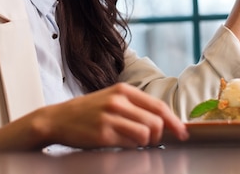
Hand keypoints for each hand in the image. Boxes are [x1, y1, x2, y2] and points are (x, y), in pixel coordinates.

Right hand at [41, 83, 187, 148]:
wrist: (57, 119)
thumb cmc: (87, 111)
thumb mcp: (111, 99)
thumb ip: (135, 107)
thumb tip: (163, 122)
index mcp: (123, 90)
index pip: (159, 106)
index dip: (174, 122)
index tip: (182, 133)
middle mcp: (118, 101)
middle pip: (156, 122)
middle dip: (159, 136)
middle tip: (151, 141)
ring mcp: (110, 117)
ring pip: (146, 135)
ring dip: (144, 143)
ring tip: (133, 142)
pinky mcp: (103, 134)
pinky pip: (130, 145)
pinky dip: (130, 148)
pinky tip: (119, 143)